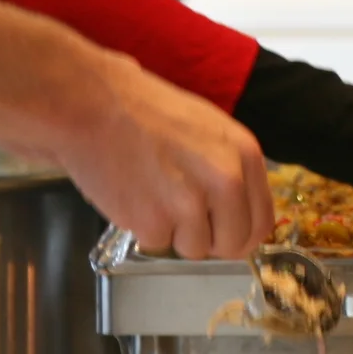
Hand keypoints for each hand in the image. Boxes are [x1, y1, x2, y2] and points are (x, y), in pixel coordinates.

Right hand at [4, 53, 273, 260]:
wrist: (92, 104)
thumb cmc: (143, 110)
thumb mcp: (206, 128)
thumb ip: (228, 167)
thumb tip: (237, 208)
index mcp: (244, 154)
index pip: (261, 221)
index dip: (240, 234)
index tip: (224, 234)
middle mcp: (226, 180)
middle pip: (234, 244)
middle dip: (210, 240)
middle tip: (183, 219)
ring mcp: (191, 204)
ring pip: (195, 249)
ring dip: (173, 232)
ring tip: (152, 194)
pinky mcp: (154, 221)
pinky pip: (158, 243)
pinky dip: (142, 227)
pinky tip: (132, 194)